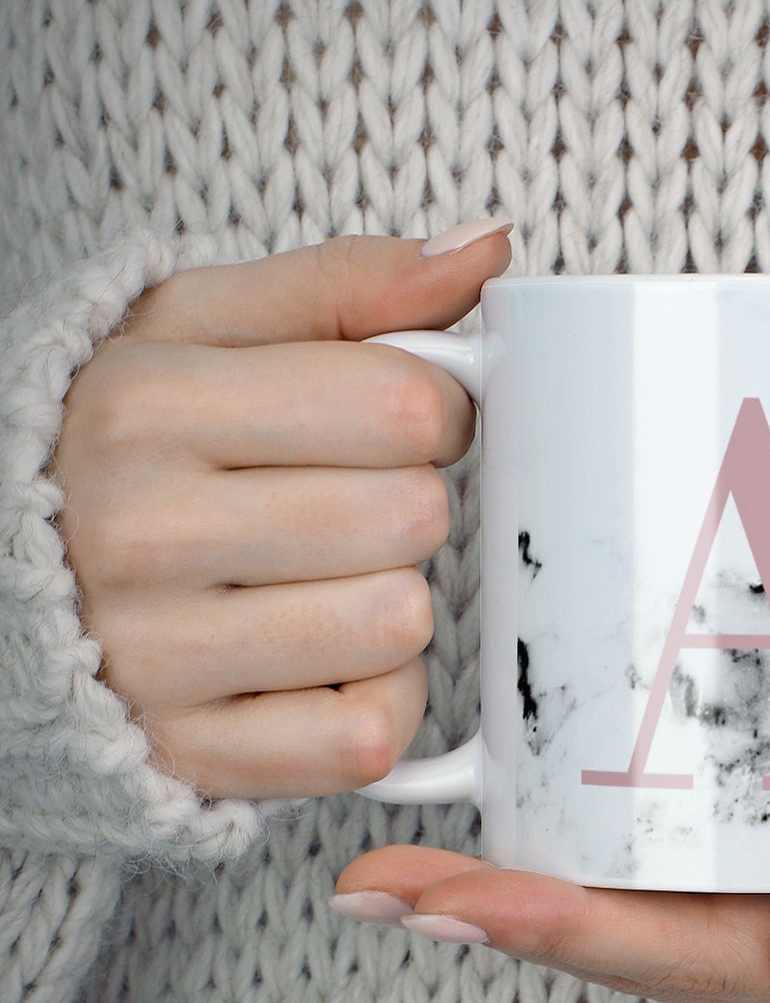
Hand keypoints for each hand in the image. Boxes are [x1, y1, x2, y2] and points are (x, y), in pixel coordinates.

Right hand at [52, 224, 511, 798]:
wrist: (28, 575)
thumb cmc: (147, 442)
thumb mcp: (211, 327)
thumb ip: (352, 283)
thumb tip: (489, 246)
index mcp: (146, 407)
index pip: (406, 405)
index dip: (435, 410)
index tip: (394, 421)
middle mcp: (137, 535)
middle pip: (412, 516)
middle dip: (409, 504)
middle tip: (347, 502)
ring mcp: (155, 661)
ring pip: (401, 625)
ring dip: (392, 601)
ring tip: (323, 579)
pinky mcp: (194, 756)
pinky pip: (368, 735)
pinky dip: (371, 698)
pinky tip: (318, 662)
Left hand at [333, 756, 769, 1002]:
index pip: (683, 959)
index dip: (565, 932)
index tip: (454, 903)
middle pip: (631, 945)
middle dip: (502, 918)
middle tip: (379, 889)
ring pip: (645, 915)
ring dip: (528, 892)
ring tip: (414, 871)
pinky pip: (686, 876)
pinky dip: (596, 861)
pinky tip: (538, 836)